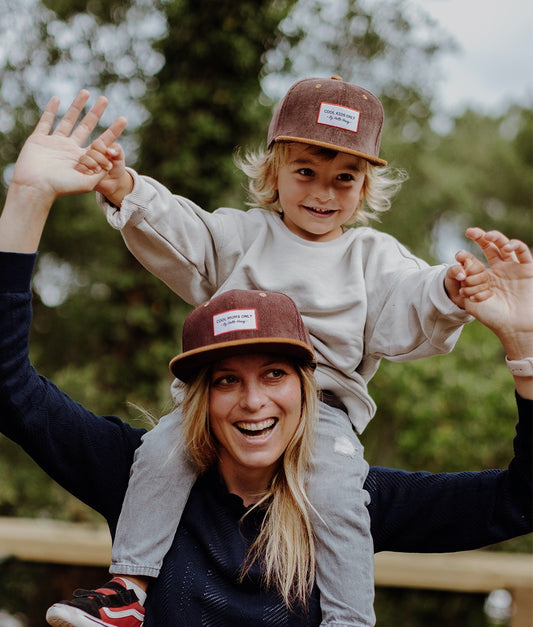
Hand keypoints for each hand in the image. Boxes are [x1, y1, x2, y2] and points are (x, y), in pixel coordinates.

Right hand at [10, 90, 126, 204]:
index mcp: (82, 159)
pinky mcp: (39, 140)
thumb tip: (111, 160)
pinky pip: (46, 122)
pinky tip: (57, 99)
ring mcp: (54, 144)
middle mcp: (70, 150)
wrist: (36, 187)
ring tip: (86, 92)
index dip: (113, 131)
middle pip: (86, 126)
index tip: (123, 119)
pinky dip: (50, 110)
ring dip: (77, 106)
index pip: (101, 142)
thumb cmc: (61, 187)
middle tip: (105, 99)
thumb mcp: (87, 183)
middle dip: (96, 113)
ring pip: (68, 120)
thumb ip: (101, 172)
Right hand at [76, 138, 132, 205]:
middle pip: (91, 152)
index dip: (102, 148)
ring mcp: (85, 162)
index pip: (97, 144)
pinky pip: (79, 168)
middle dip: (101, 159)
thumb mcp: (119, 157)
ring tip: (101, 170)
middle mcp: (90, 153)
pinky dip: (86, 170)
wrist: (114, 182)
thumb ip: (117, 150)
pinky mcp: (81, 171)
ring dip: (93, 165)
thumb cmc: (116, 167)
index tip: (109, 154)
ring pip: (84, 159)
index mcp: (99, 147)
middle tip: (109, 166)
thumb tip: (109, 151)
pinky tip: (92, 173)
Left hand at [457, 228, 532, 352]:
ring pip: (505, 246)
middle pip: (489, 247)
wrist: (513, 326)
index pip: (473, 260)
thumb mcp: (471, 299)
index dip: (465, 256)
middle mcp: (498, 270)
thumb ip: (465, 282)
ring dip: (496, 237)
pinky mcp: (527, 269)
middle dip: (479, 237)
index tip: (458, 256)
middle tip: (470, 231)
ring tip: (487, 237)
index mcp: (483, 277)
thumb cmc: (492, 316)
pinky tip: (506, 247)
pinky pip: (523, 252)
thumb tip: (460, 263)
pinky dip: (515, 245)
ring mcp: (513, 268)